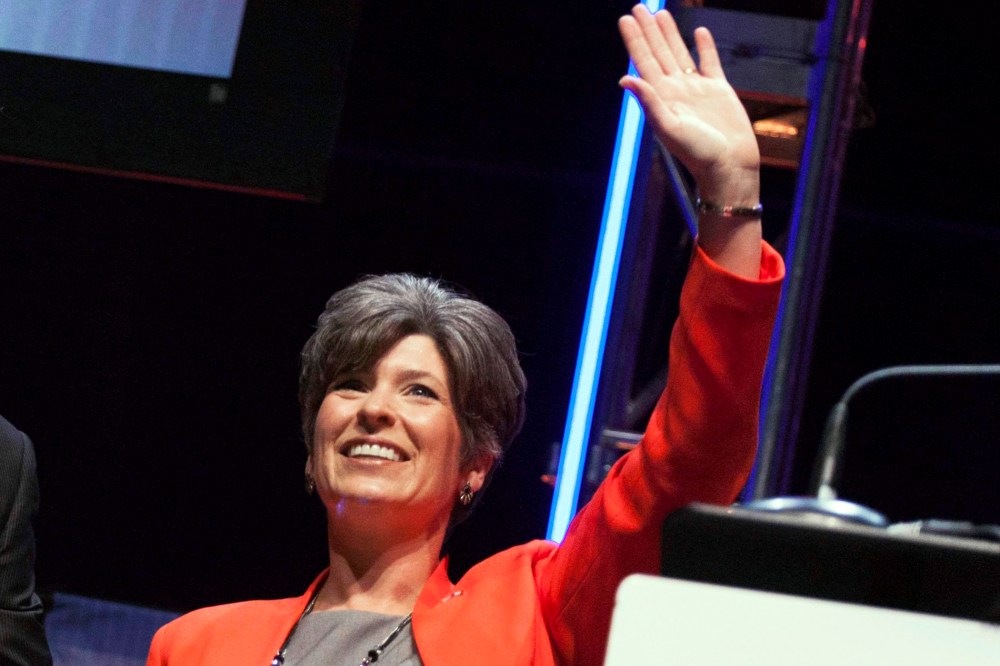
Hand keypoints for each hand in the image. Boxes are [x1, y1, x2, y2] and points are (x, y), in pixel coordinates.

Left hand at [618, 6, 758, 204]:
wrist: (729, 165)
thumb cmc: (698, 153)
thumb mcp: (669, 128)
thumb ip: (649, 102)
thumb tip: (625, 79)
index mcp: (661, 98)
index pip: (643, 62)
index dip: (635, 40)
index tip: (626, 19)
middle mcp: (676, 90)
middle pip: (658, 53)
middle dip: (648, 30)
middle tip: (638, 6)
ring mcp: (696, 89)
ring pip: (680, 53)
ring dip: (669, 34)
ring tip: (660, 13)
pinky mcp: (718, 90)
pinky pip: (709, 63)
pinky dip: (705, 47)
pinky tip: (699, 33)